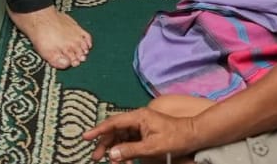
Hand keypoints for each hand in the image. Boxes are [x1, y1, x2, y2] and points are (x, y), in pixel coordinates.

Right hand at [83, 107, 198, 161]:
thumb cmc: (173, 138)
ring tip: (105, 160)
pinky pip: (128, 141)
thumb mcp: (150, 147)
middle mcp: (138, 119)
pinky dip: (122, 150)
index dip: (98, 130)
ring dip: (112, 148)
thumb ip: (129, 150)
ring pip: (120, 136)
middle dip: (103, 143)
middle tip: (94, 157)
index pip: (113, 122)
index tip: (85, 137)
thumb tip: (110, 154)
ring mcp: (141, 126)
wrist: (191, 136)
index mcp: (139, 117)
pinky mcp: (144, 133)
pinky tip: (120, 159)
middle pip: (115, 130)